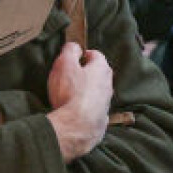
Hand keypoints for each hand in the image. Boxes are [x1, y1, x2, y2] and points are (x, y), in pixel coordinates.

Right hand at [46, 42, 112, 161]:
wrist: (78, 125)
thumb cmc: (70, 92)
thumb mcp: (64, 64)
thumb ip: (70, 50)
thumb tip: (74, 46)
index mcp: (101, 68)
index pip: (95, 54)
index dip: (81, 55)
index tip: (70, 60)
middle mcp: (108, 83)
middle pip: (97, 72)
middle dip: (84, 72)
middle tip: (67, 77)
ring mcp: (106, 101)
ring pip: (96, 89)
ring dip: (85, 89)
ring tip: (68, 95)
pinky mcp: (101, 116)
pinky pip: (93, 106)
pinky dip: (86, 105)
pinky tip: (74, 109)